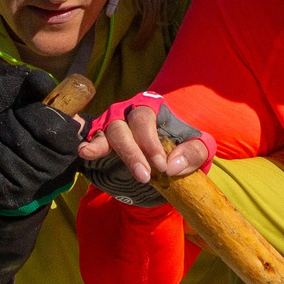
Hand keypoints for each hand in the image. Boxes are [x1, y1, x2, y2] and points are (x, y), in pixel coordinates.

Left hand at [0, 85, 81, 210]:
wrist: (36, 185)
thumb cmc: (40, 141)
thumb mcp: (46, 116)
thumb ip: (41, 94)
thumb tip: (38, 79)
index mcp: (68, 145)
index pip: (42, 122)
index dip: (25, 113)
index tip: (22, 113)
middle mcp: (53, 167)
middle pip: (15, 136)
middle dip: (3, 124)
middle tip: (4, 124)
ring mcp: (32, 182)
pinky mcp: (12, 195)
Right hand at [76, 92, 210, 205]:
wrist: (166, 164)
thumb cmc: (183, 149)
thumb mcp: (200, 150)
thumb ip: (193, 153)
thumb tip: (173, 165)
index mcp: (152, 108)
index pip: (145, 119)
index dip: (150, 142)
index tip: (162, 166)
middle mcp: (128, 113)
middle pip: (123, 126)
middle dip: (131, 151)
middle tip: (144, 176)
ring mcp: (112, 126)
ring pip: (106, 133)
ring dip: (103, 148)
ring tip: (92, 155)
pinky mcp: (102, 141)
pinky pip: (92, 139)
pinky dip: (88, 144)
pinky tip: (84, 151)